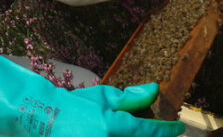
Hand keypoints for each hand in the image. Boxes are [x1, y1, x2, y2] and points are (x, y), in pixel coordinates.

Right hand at [0, 51, 184, 136]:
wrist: (43, 117)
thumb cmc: (76, 105)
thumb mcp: (104, 97)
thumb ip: (131, 98)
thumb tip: (154, 90)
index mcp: (112, 127)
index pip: (149, 131)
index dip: (167, 130)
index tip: (178, 129)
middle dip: (154, 136)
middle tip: (161, 131)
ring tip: (138, 129)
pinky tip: (118, 134)